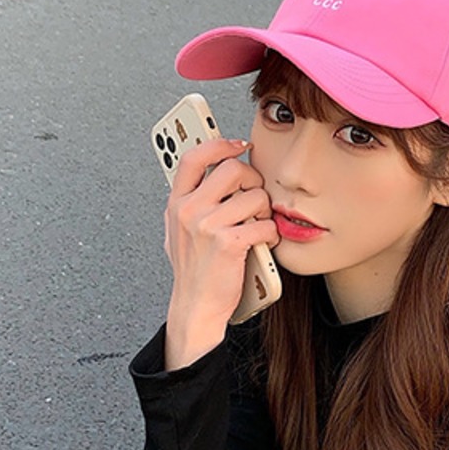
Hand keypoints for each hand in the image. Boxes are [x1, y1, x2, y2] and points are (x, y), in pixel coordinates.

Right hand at [162, 137, 279, 367]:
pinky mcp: (228, 244)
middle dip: (253, 181)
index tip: (237, 144)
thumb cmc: (194, 269)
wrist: (196, 305)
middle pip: (233, 170)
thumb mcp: (180, 230)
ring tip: (258, 227)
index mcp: (177, 202)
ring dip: (265, 213)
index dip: (219, 144)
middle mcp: (189, 210)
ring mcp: (207, 226)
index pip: (194, 157)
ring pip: (255, 198)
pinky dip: (270, 236)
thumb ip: (191, 201)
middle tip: (256, 198)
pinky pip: (264, 226)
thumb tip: (212, 170)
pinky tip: (263, 244)